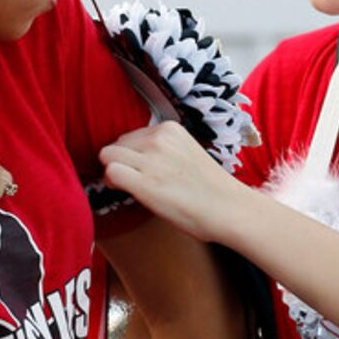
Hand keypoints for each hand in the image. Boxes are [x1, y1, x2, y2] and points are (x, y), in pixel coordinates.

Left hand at [99, 121, 242, 243]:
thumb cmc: (212, 190)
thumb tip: (137, 160)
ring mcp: (151, 160)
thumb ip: (164, 150)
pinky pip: (110, 173)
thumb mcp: (187, 153)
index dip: (131, 156)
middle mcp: (158, 139)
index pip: (132, 136)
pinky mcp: (145, 183)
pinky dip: (112, 183)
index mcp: (170, 129)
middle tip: (133, 182)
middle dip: (120, 162)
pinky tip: (125, 193)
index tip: (141, 171)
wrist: (230, 209)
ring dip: (113, 172)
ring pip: (107, 156)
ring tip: (129, 187)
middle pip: (117, 144)